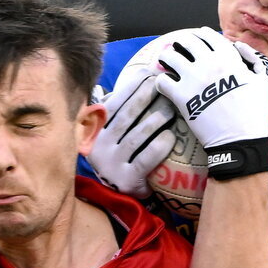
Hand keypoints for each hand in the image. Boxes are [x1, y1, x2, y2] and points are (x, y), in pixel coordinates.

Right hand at [88, 66, 177, 197]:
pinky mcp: (128, 180)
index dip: (131, 87)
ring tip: (172, 108)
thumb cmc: (120, 155)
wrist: (119, 194)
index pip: (113, 104)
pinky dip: (159, 147)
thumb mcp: (109, 132)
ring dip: (156, 119)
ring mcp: (113, 164)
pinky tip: (171, 136)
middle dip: (145, 98)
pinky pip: (145, 159)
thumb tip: (138, 77)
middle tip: (164, 85)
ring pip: (137, 136)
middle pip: (126, 117)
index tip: (148, 73)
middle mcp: (101, 147)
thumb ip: (116, 109)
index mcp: (96, 132)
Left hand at [155, 27, 267, 179]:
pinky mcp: (181, 97)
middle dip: (181, 43)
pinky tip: (166, 86)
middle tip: (178, 49)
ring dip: (167, 58)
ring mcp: (192, 79)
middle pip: (186, 41)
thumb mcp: (266, 82)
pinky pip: (162, 81)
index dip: (201, 35)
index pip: (208, 35)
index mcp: (228, 57)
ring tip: (166, 63)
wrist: (241, 140)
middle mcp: (208, 63)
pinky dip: (161, 81)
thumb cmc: (256, 113)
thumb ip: (255, 59)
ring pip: (169, 57)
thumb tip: (239, 46)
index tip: (198, 39)